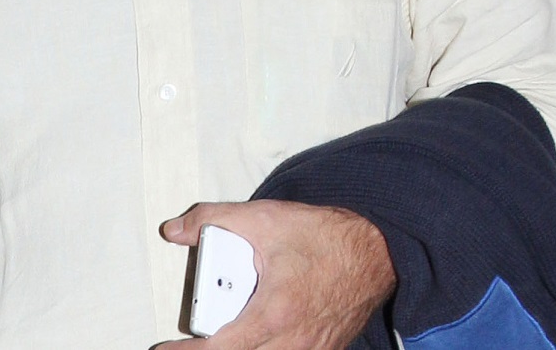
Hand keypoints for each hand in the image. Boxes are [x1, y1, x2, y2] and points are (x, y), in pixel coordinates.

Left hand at [157, 200, 395, 348]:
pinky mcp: (323, 349)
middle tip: (195, 339)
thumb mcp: (265, 218)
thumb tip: (177, 229)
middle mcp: (293, 340)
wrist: (378, 250)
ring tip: (231, 329)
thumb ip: (214, 219)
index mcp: (274, 313)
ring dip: (243, 345)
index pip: (221, 348)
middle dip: (215, 348)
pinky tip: (261, 331)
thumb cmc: (329, 237)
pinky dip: (267, 346)